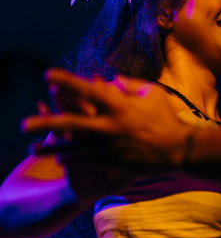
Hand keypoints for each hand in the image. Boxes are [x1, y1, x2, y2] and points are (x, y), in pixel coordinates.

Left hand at [23, 70, 191, 171]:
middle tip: (23, 125)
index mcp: (120, 105)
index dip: (66, 81)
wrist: (179, 149)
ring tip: (30, 149)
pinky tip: (58, 159)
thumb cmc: (167, 118)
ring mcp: (111, 145)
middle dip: (45, 123)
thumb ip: (130, 84)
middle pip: (71, 123)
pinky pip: (87, 161)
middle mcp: (111, 125)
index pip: (88, 90)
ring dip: (50, 148)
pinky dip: (72, 160)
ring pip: (74, 147)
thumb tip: (110, 79)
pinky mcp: (114, 161)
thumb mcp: (152, 94)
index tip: (47, 76)